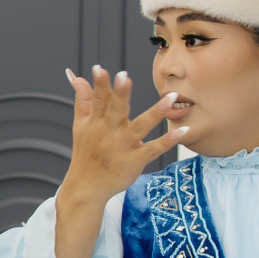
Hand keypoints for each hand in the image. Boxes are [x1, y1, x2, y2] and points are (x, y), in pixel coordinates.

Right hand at [55, 66, 185, 211]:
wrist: (87, 188)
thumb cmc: (86, 152)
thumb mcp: (80, 125)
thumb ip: (83, 99)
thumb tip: (76, 75)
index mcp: (96, 122)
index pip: (97, 100)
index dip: (99, 85)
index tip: (99, 69)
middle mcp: (109, 133)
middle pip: (115, 110)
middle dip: (120, 94)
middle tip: (124, 77)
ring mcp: (123, 147)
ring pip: (139, 128)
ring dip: (155, 113)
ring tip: (170, 98)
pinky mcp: (135, 161)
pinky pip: (154, 150)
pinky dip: (168, 141)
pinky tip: (183, 131)